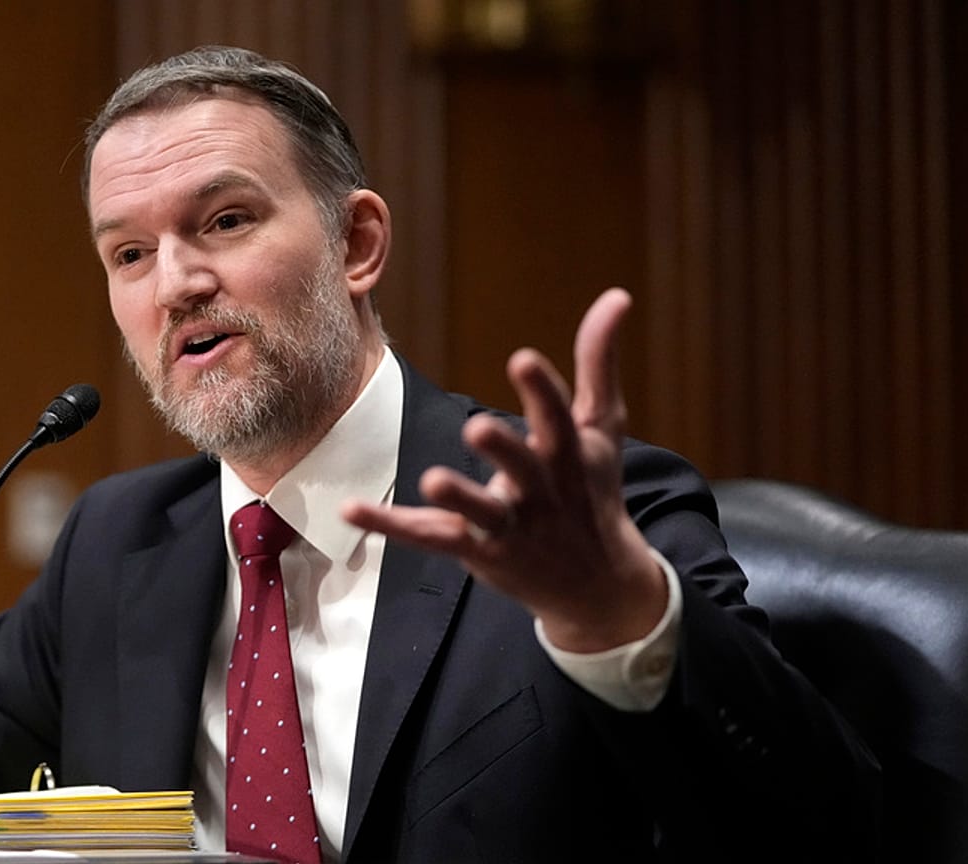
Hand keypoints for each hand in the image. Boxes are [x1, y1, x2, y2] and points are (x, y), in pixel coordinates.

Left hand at [342, 288, 665, 651]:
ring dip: (458, 498)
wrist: (596, 584)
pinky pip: (429, 536)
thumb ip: (599, 362)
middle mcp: (540, 491)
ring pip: (481, 512)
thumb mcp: (602, 427)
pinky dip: (390, 524)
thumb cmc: (591, 490)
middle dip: (503, 449)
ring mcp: (509, 525)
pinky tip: (350, 509)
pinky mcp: (477, 551)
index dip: (541, 390)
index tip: (522, 359)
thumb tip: (617, 294)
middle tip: (477, 427)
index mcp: (569, 455)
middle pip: (523, 468)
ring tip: (433, 480)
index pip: (558, 419)